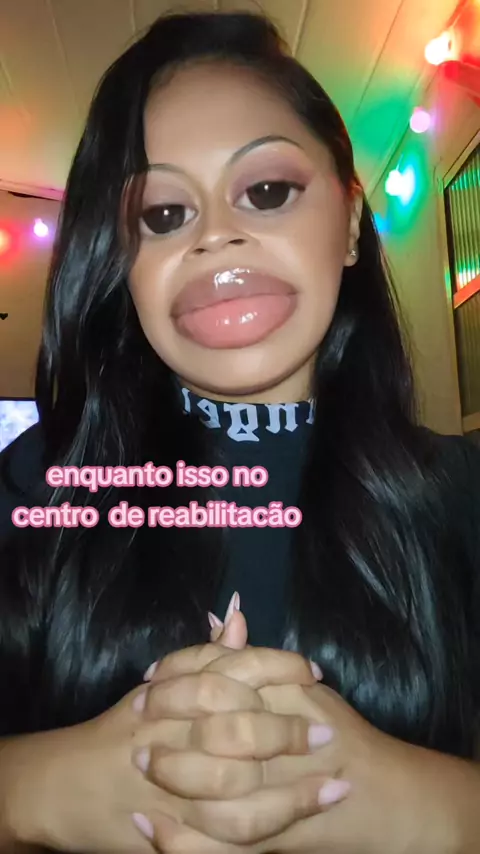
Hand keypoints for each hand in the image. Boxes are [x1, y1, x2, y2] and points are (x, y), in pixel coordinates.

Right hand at [3, 599, 328, 853]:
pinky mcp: (179, 832)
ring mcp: (178, 792)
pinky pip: (230, 838)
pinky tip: (304, 822)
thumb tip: (238, 614)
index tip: (314, 672)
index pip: (234, 672)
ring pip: (243, 795)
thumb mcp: (158, 688)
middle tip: (327, 733)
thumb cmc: (119, 731)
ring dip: (294, 792)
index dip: (280, 670)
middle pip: (242, 732)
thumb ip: (203, 656)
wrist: (66, 785)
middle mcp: (176, 739)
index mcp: (174, 698)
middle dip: (289, 734)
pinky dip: (269, 829)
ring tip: (337, 783)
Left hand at [149, 630, 460, 853]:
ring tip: (138, 770)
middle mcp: (271, 747)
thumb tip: (226, 614)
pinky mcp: (263, 841)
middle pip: (209, 733)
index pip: (218, 682)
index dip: (176, 679)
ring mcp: (266, 797)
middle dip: (167, 730)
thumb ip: (259, 655)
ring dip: (169, 779)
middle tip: (136, 725)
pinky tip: (147, 825)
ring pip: (206, 793)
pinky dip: (174, 841)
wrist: (377, 795)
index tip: (148, 681)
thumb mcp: (299, 688)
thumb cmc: (337, 733)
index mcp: (278, 703)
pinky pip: (211, 847)